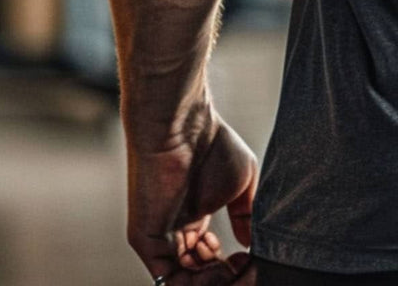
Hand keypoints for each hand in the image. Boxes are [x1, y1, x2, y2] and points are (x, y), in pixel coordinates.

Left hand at [126, 103, 258, 283]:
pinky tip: (216, 262)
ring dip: (212, 279)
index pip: (209, 260)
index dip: (231, 267)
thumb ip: (246, 216)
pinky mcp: (147, 240)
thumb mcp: (241, 185)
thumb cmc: (213, 145)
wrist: (184, 126)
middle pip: (197, 275)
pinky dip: (194, 280)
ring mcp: (159, 239)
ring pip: (184, 280)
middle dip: (224, 277)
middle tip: (242, 264)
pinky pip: (167, 277)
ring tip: (230, 262)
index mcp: (195, 219)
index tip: (250, 257)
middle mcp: (175, 233)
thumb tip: (250, 245)